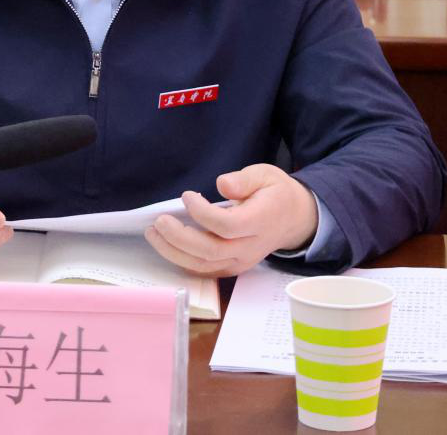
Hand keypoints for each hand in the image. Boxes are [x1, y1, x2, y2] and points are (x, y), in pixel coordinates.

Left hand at [144, 164, 318, 277]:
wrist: (292, 219)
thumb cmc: (274, 193)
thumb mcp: (265, 175)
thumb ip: (244, 180)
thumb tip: (222, 184)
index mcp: (261, 221)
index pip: (227, 226)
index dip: (202, 213)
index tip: (187, 196)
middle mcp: (250, 247)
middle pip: (211, 251)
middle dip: (180, 238)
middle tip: (159, 221)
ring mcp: (241, 261)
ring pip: (205, 265)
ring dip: (174, 252)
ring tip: (153, 234)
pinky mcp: (233, 267)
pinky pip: (205, 271)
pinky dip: (182, 261)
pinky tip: (166, 246)